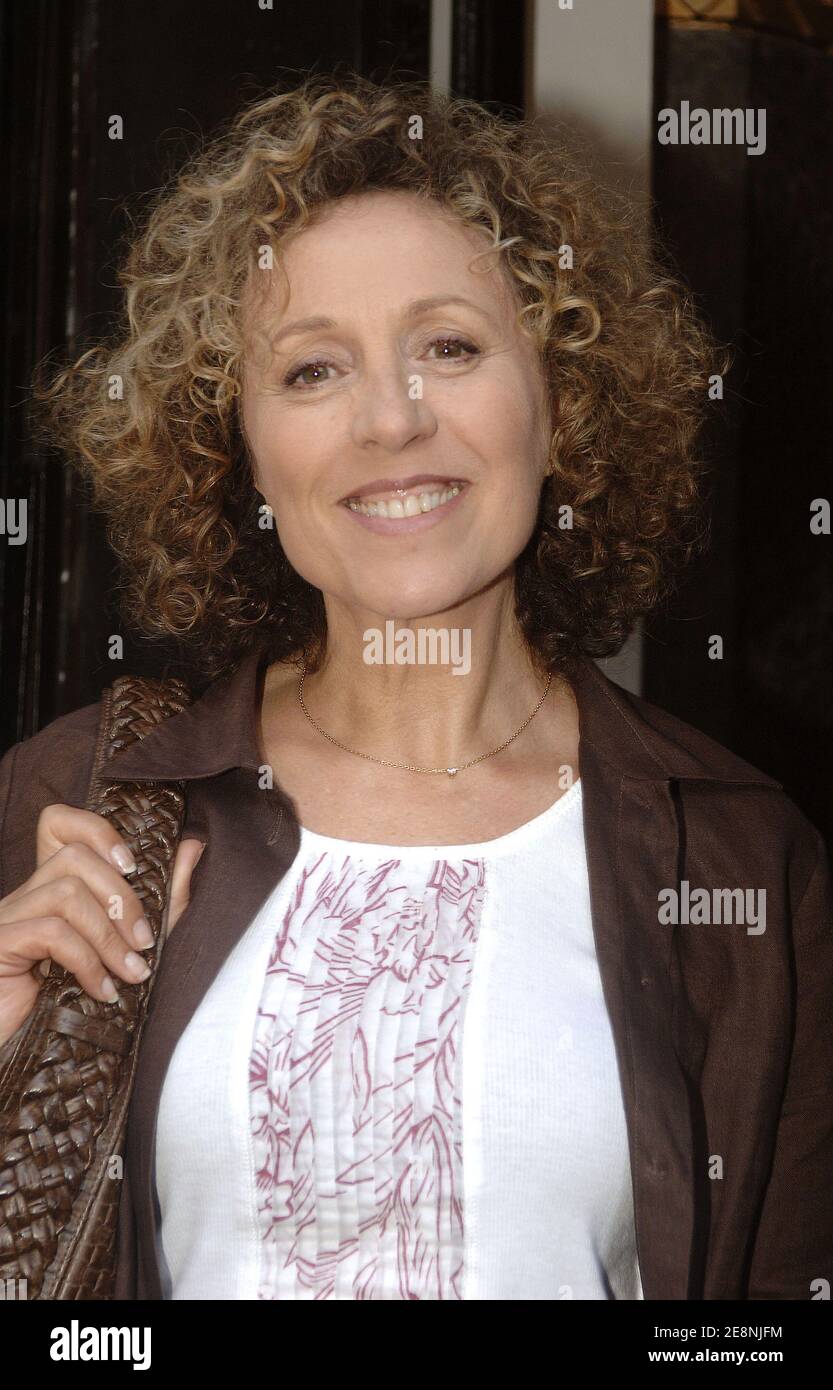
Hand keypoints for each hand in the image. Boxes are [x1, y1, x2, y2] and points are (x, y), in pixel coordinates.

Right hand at [0, 803, 204, 1047]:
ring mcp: (7, 921)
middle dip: (121, 897)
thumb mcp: (127, 946)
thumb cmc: (73, 1003)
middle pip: (74, 856)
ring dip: (109, 935)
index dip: (98, 831)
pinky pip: (50, 932)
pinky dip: (87, 961)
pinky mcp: (0, 946)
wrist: (25, 1063)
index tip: (134, 868)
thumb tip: (193, 846)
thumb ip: (161, 900)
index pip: (58, 823)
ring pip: (65, 891)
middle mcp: (24, 898)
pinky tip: (103, 992)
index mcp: (49, 891)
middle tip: (144, 943)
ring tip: (131, 974)